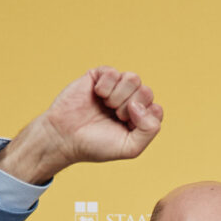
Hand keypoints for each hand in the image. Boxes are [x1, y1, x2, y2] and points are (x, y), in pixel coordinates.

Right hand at [0, 67, 163, 182]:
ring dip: (119, 96)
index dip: (143, 118)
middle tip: (115, 116)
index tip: (126, 126)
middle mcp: (129, 101)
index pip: (156, 110)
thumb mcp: (130, 148)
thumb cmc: (96, 144)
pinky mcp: (99, 76)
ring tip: (106, 105)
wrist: (65, 137)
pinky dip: (105, 86)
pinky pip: (113, 72)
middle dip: (130, 107)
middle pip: (147, 91)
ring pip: (133, 79)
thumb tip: (141, 104)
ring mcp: (115, 88)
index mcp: (138, 119)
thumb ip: (149, 130)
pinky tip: (96, 94)